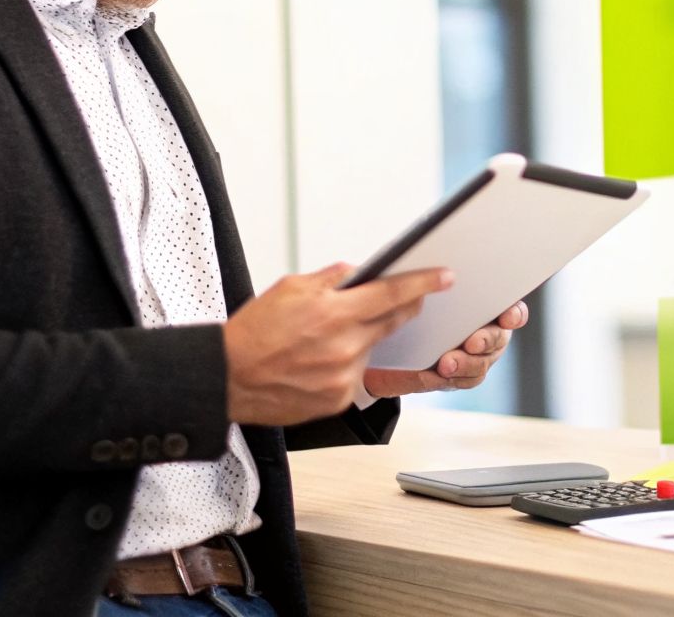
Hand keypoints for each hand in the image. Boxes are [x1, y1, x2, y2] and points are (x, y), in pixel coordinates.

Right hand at [223, 262, 452, 425]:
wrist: (228, 377)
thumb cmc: (253, 332)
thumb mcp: (290, 288)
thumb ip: (332, 279)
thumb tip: (360, 274)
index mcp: (334, 314)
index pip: (392, 294)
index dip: (423, 283)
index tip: (445, 277)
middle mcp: (345, 346)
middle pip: (392, 321)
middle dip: (401, 308)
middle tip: (402, 298)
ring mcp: (343, 377)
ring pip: (370, 348)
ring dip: (360, 339)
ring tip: (323, 339)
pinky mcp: (338, 399)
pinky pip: (355, 375)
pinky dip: (345, 364)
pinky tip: (317, 362)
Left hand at [362, 299, 529, 397]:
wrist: (394, 345)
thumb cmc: (413, 311)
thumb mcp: (424, 294)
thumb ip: (437, 290)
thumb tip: (437, 280)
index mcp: (485, 307)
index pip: (511, 309)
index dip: (514, 313)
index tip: (507, 317)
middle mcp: (488, 332)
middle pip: (498, 337)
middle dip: (486, 340)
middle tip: (472, 343)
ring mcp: (477, 357)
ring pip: (482, 364)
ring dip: (466, 364)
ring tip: (446, 364)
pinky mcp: (461, 376)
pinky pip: (466, 380)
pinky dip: (453, 378)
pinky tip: (438, 374)